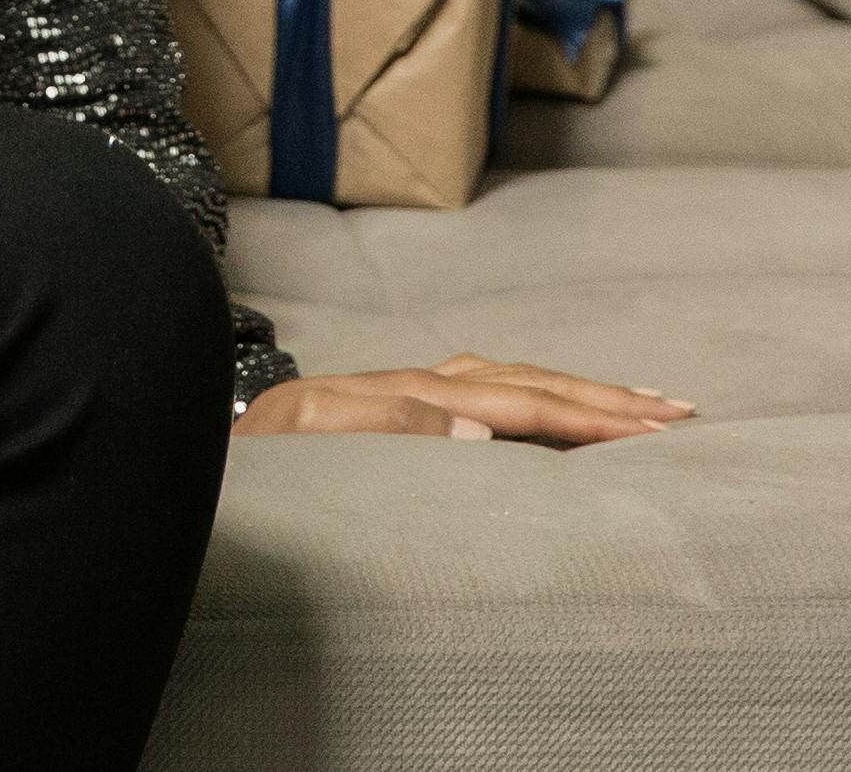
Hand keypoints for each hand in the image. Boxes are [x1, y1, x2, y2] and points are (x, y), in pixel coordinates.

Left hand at [234, 356, 688, 443]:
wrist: (175, 455)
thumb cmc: (246, 469)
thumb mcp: (304, 446)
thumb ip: (387, 430)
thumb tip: (481, 432)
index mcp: (397, 395)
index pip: (515, 402)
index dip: (585, 414)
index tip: (652, 426)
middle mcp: (402, 385)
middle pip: (521, 383)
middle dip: (599, 397)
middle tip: (675, 412)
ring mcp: (396, 393)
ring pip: (505, 382)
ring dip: (571, 390)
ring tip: (636, 405)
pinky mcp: (385, 410)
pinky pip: (476, 394)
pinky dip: (526, 397)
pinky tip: (551, 413)